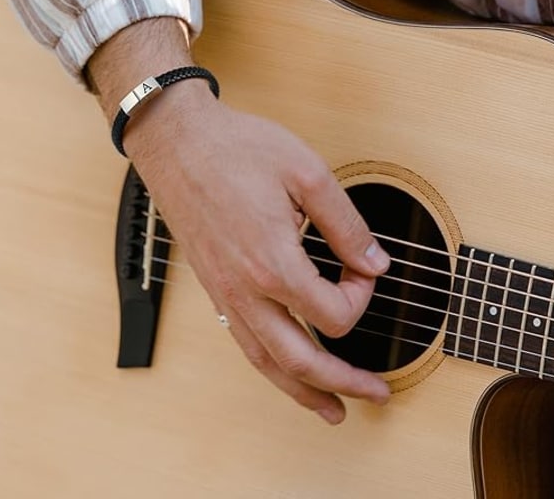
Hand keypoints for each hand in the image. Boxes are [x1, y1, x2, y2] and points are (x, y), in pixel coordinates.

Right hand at [125, 81, 390, 424]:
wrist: (177, 143)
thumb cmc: (235, 151)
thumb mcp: (307, 174)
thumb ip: (346, 224)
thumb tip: (374, 261)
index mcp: (273, 263)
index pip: (335, 314)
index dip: (362, 296)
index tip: (364, 269)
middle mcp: (246, 290)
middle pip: (301, 360)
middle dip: (345, 382)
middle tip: (376, 393)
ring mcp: (225, 294)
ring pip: (267, 363)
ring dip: (303, 392)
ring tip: (331, 409)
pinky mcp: (213, 289)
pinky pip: (243, 343)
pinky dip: (270, 367)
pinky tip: (283, 369)